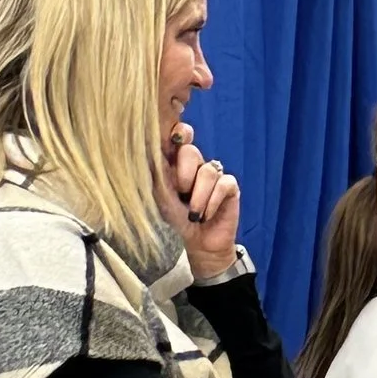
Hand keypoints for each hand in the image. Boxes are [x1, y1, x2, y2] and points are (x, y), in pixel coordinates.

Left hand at [163, 123, 242, 276]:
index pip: (177, 136)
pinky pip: (223, 184)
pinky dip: (212, 201)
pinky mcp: (229, 187)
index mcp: (174, 163)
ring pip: (208, 171)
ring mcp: (214, 175)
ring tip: (194, 214)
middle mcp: (194, 165)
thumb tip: (147, 149)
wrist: (197, 245)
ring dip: (199, 196)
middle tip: (181, 193)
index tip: (173, 140)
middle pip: (190, 150)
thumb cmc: (175, 219)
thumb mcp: (160, 196)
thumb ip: (157, 172)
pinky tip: (207, 215)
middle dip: (184, 173)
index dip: (177, 133)